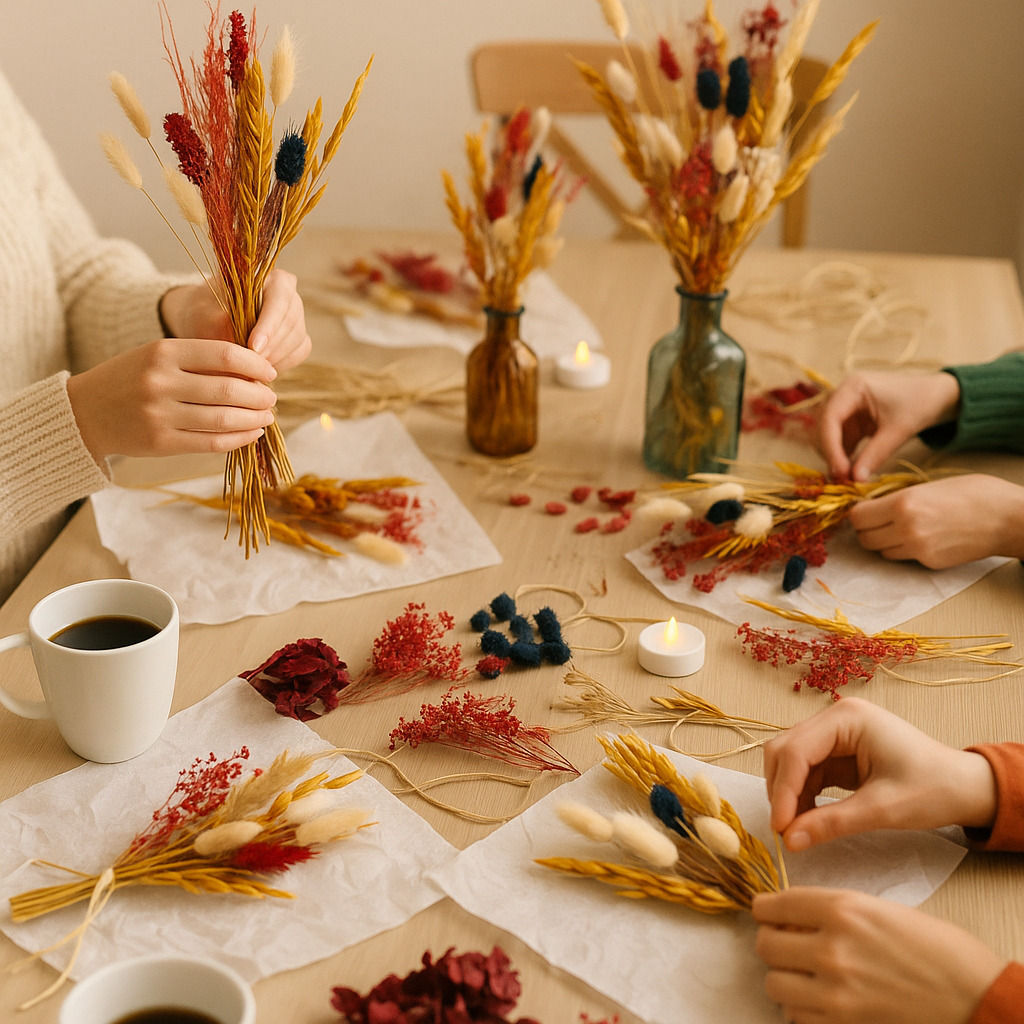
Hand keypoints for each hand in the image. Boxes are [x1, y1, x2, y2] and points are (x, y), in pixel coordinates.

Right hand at [67, 338, 278, 460]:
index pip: (225, 355)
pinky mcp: (161, 443)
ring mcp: (160, 415)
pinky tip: (252, 433)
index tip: (270, 372)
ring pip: (224, 419)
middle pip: (229, 390)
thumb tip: (255, 373)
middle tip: (271, 397)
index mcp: (163, 352)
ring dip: (254, 419)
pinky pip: (212, 443)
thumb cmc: (131, 379)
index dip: (255, 364)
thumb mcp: (158, 357)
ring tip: (266, 416)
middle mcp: (161, 382)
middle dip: (260, 395)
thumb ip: (199, 361)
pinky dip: (239, 439)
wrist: (85, 412)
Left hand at [159, 268, 310, 372]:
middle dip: (271, 346)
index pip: (280, 296)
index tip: (253, 346)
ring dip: (275, 357)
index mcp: (267, 276)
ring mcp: (297, 316)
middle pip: (291, 320)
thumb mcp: (204, 316)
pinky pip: (298, 352)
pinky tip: (261, 368)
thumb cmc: (204, 313)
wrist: (206, 323)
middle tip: (248, 365)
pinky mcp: (299, 337)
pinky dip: (281, 363)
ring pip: (297, 338)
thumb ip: (222, 324)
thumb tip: (241, 341)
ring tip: (250, 368)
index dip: (269, 323)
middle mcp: (288, 294)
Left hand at [753, 887, 1005, 1023]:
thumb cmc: (936, 948)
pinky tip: (820, 1001)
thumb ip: (832, 910)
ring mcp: (836, 992)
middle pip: (766, 944)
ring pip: (774, 983)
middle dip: (774, 942)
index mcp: (842, 909)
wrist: (976, 996)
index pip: (774, 905)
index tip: (768, 913)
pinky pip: (795, 1017)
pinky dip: (801, 1009)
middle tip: (789, 944)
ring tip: (805, 975)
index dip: (766, 909)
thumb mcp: (879, 910)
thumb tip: (792, 916)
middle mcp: (832, 948)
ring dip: (785, 978)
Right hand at [762, 698, 995, 851]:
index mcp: (846, 718)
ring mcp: (834, 732)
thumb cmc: (932, 790)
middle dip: (781, 790)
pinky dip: (801, 796)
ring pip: (790, 761)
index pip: (795, 751)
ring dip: (788, 795)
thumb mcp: (882, 810)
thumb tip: (788, 841)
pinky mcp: (837, 751)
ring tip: (796, 829)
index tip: (779, 829)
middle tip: (785, 831)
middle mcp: (834, 717)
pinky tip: (807, 820)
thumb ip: (831, 823)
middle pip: (785, 750)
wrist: (965, 788)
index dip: (783, 790)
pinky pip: (806, 772)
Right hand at [818, 371, 959, 480]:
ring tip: (847, 478)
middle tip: (842, 479)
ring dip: (835, 456)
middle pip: (824, 428)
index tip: (839, 471)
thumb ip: (876, 454)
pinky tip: (850, 472)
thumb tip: (855, 480)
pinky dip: (843, 456)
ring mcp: (846, 408)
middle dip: (831, 453)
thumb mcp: (899, 430)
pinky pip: (839, 441)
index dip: (831, 446)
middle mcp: (843, 395)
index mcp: (853, 386)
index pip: (830, 418)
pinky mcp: (851, 421)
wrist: (936, 397)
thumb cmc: (920, 403)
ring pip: (828, 436)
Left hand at [849, 474, 1023, 567]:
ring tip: (899, 528)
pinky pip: (903, 558)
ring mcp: (918, 549)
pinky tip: (920, 536)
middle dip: (866, 529)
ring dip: (883, 541)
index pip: (858, 516)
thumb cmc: (976, 493)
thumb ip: (899, 497)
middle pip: (864, 538)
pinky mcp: (929, 563)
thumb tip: (875, 505)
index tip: (866, 508)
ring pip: (881, 551)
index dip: (859, 512)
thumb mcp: (929, 485)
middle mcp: (906, 529)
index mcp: (904, 504)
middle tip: (877, 520)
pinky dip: (903, 549)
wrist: (1009, 519)